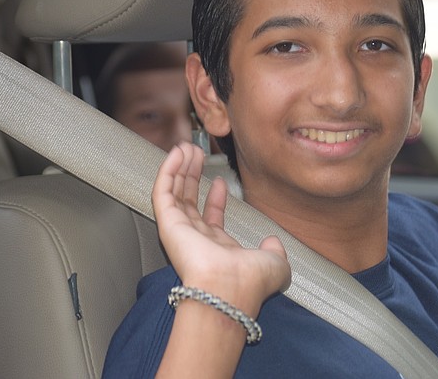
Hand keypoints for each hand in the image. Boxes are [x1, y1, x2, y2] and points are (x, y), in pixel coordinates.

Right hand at [152, 142, 291, 313]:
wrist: (230, 289)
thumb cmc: (250, 282)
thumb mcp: (274, 264)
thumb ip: (274, 251)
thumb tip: (272, 242)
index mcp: (219, 249)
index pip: (212, 219)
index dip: (215, 198)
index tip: (219, 180)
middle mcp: (196, 241)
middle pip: (189, 202)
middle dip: (193, 176)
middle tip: (197, 154)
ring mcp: (180, 232)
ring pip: (175, 193)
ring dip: (180, 168)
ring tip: (186, 147)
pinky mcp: (167, 224)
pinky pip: (163, 192)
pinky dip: (168, 171)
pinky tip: (176, 153)